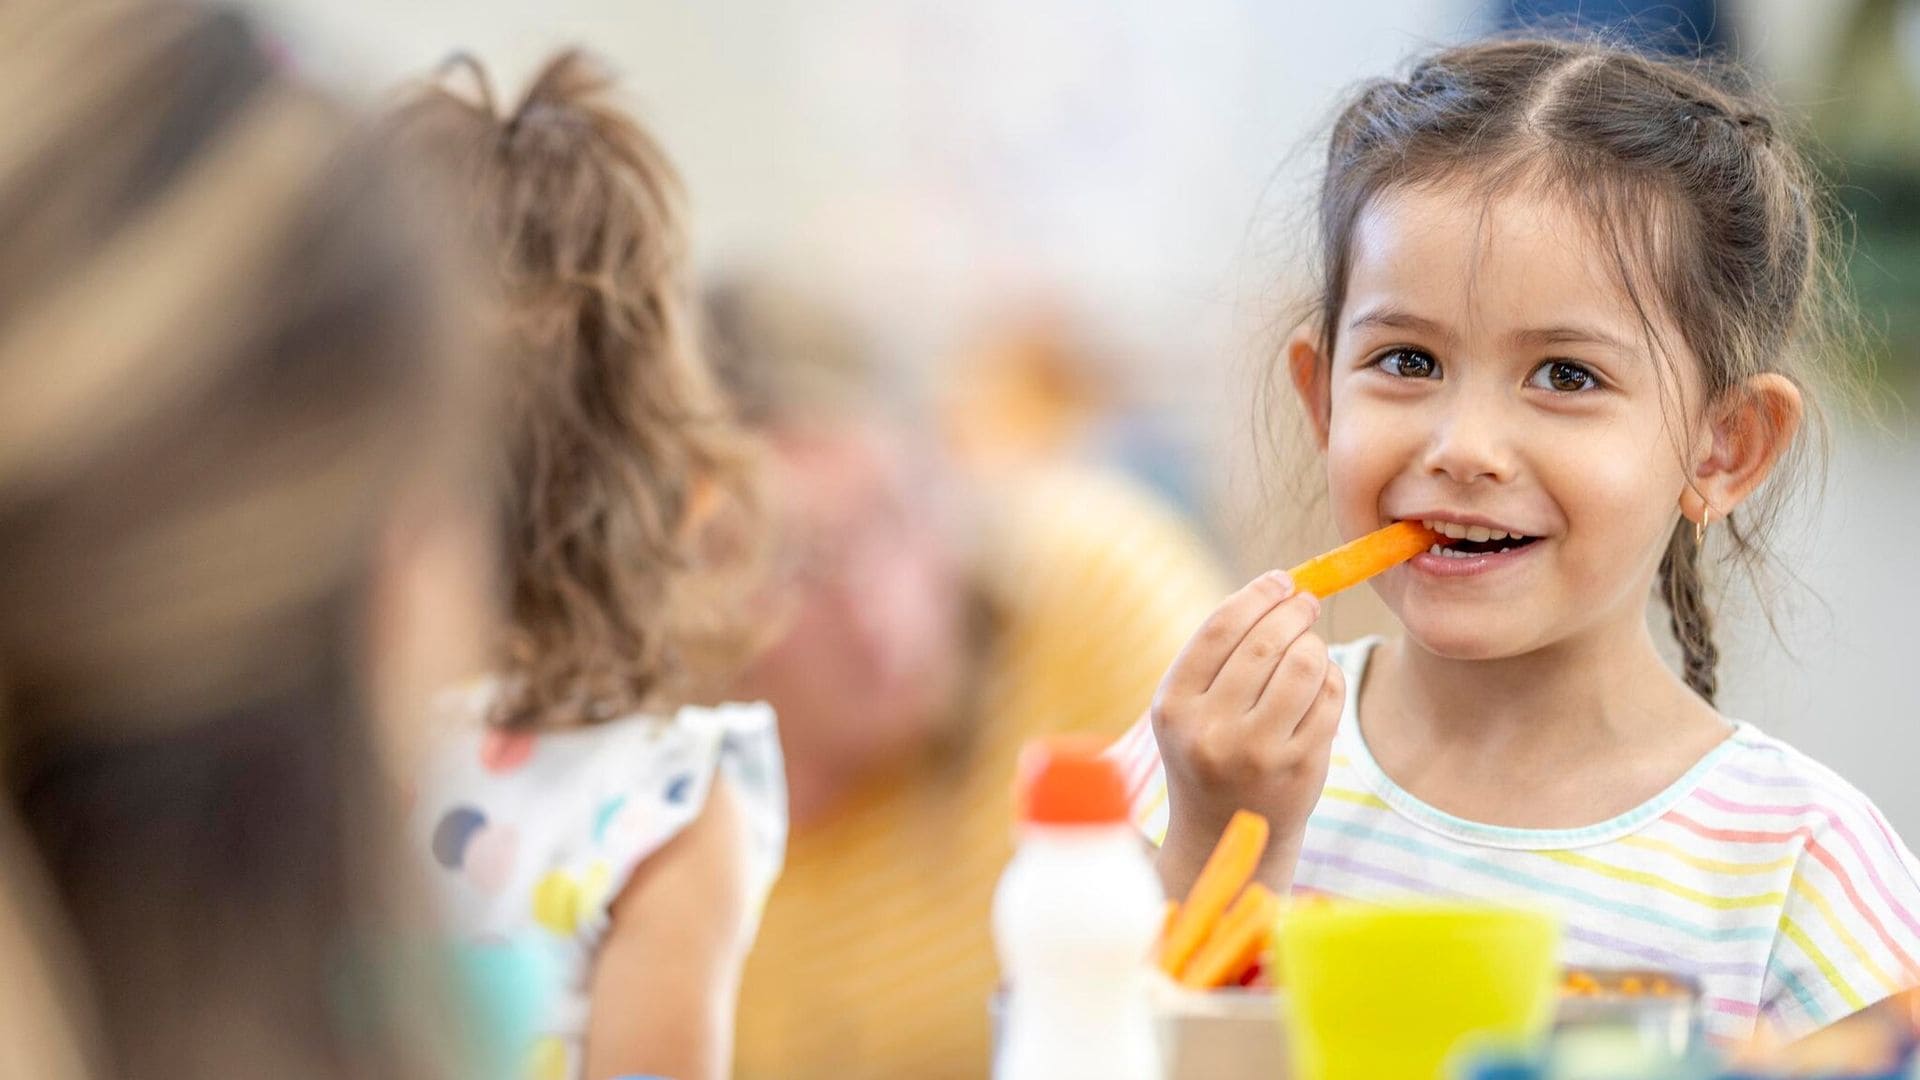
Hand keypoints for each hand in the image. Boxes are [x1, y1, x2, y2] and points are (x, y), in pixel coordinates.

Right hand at [1151, 571, 1342, 896]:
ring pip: (1305, 665)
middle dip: (1294, 611)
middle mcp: (1211, 731)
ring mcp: (1258, 753)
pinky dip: (1331, 678)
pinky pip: (1329, 697)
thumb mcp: (1189, 707)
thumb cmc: (1209, 751)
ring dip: (1314, 644)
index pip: (1220, 629)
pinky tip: (1319, 683)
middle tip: (1306, 602)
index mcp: (1174, 707)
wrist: (1223, 832)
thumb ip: (1220, 652)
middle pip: (1265, 643)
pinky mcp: (1300, 767)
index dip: (1256, 595)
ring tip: (1309, 647)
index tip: (1280, 581)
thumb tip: (1281, 586)